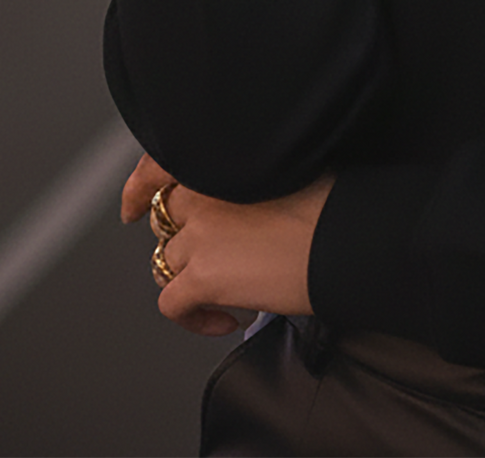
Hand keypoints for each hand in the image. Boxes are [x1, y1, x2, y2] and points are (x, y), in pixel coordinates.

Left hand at [122, 152, 332, 337]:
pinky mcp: (202, 278)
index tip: (134, 204)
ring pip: (165, 263)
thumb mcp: (290, 171)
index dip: (141, 188)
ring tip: (224, 294)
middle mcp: (203, 194)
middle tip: (206, 260)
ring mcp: (199, 236)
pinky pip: (172, 305)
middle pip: (165, 221)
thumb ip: (252, 180)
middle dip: (181, 242)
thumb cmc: (335, 205)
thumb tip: (250, 203)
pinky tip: (225, 319)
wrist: (349, 239)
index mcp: (221, 164)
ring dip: (188, 281)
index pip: (159, 168)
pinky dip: (192, 318)